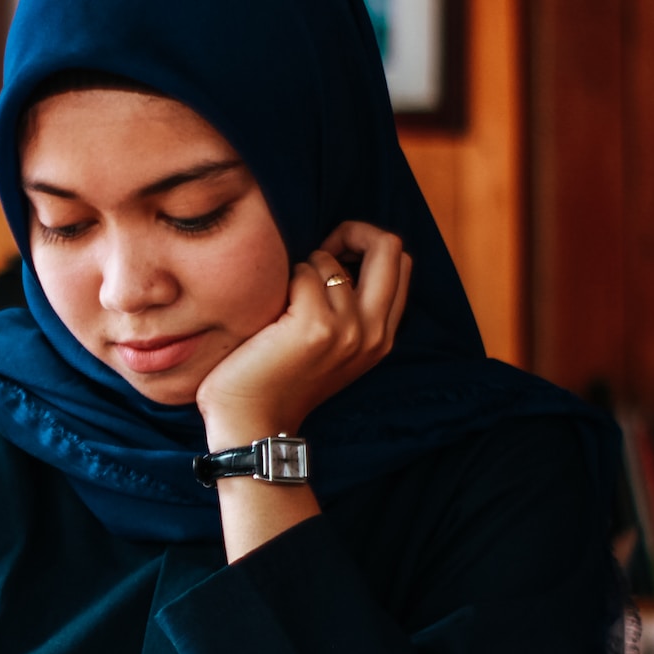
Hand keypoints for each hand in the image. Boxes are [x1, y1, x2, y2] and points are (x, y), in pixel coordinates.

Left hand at [193, 221, 412, 448]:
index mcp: (383, 337)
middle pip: (391, 247)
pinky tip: (270, 312)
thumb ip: (349, 309)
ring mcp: (349, 329)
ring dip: (302, 269)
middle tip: (320, 249)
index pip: (402, 263)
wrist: (252, 422)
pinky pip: (303, 273)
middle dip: (354, 231)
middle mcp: (374, 332)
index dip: (368, 245)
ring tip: (283, 304)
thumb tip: (338, 250)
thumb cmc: (278, 378)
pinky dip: (283, 281)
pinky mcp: (315, 326)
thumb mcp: (330, 346)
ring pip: (331, 260)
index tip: (334, 257)